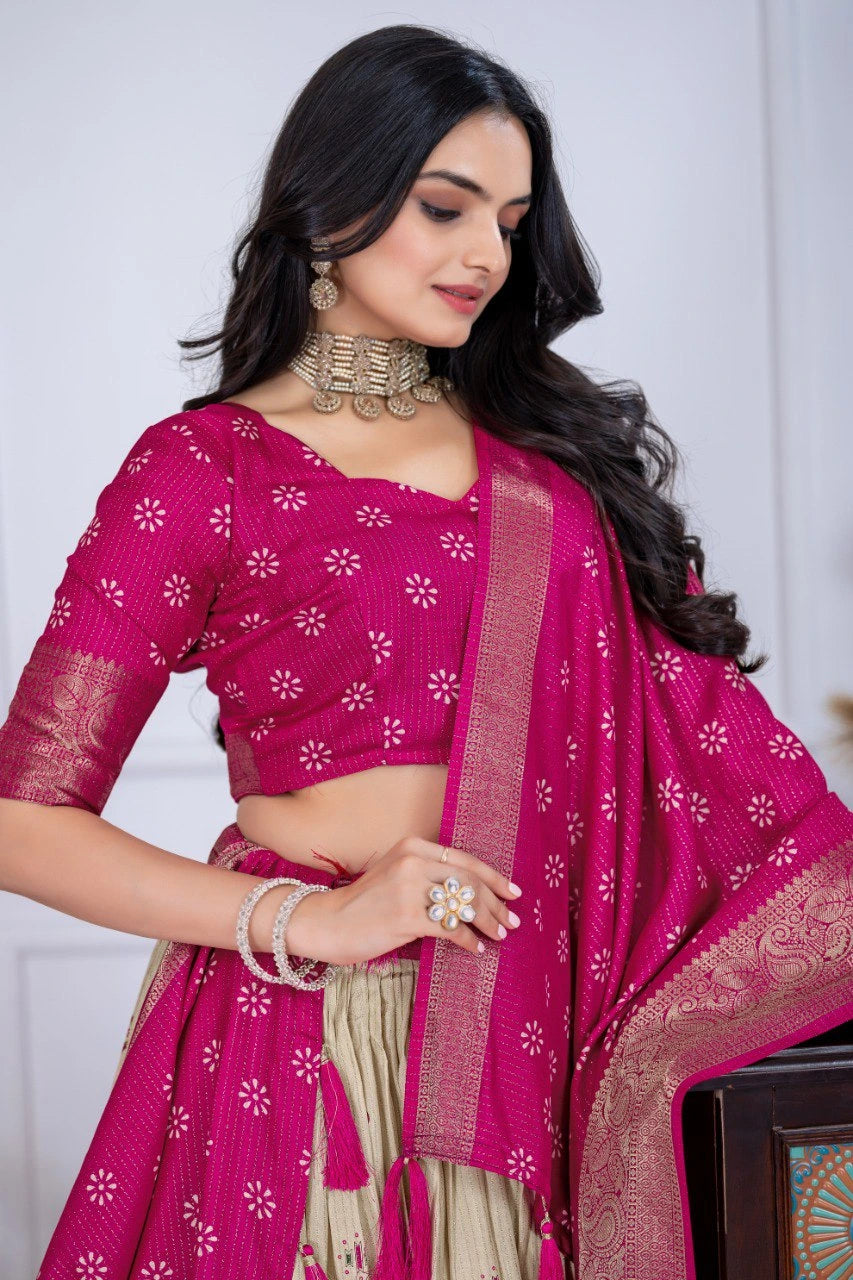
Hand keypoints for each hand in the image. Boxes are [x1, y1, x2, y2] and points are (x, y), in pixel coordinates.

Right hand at [289, 835, 522, 967]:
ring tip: (499, 935)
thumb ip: (427, 875)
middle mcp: (413, 861)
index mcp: (413, 846)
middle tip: (512, 921)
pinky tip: (475, 948)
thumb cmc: (363, 904)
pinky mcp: (406, 916)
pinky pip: (450, 929)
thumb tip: (471, 894)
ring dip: (487, 922)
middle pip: (469, 882)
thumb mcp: (395, 874)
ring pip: (463, 905)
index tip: (513, 892)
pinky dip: (468, 941)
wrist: (325, 922)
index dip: (494, 877)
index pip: (465, 860)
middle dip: (496, 903)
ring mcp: (409, 888)